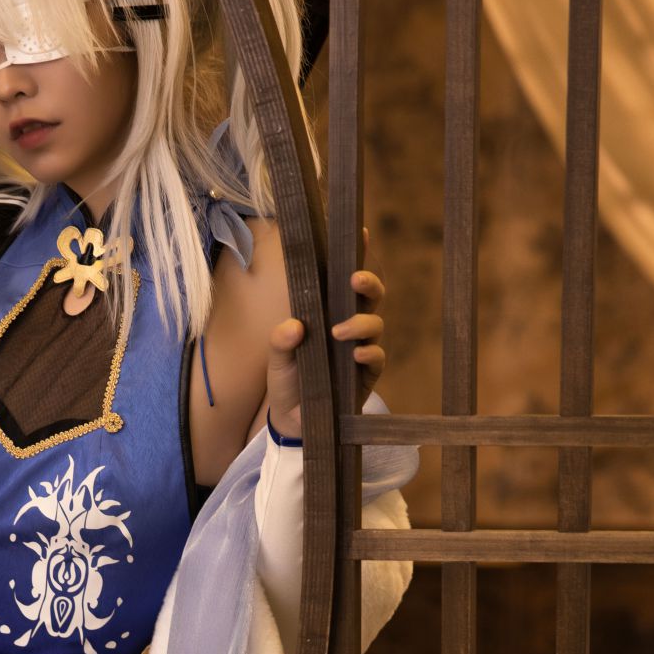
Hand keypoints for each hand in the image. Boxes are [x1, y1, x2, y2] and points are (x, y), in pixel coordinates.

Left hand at [265, 227, 386, 441]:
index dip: (356, 254)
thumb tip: (294, 325)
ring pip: (376, 323)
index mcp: (328, 312)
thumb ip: (281, 340)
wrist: (293, 421)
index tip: (362, 232)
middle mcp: (348, 324)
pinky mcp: (367, 374)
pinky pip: (377, 356)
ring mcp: (361, 348)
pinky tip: (356, 354)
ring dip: (361, 322)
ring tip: (340, 331)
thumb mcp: (276, 358)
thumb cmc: (287, 380)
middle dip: (367, 282)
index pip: (343, 279)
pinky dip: (369, 352)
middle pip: (369, 295)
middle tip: (354, 279)